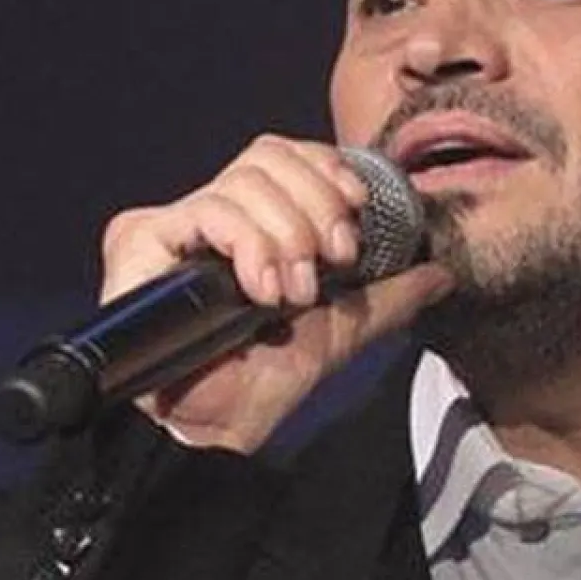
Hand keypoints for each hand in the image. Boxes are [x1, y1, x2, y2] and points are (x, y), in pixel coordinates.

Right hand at [99, 134, 453, 452]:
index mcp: (249, 221)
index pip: (285, 155)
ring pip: (241, 183)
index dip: (325, 169)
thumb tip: (441, 274)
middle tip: (331, 263)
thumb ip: (390, 295)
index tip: (357, 208)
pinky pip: (206, 211)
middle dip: (315, 207)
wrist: (227, 424)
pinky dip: (249, 246)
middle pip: (265, 158)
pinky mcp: (140, 242)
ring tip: (294, 293)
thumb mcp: (345, 327)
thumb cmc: (270, 376)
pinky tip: (263, 292)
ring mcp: (172, 226)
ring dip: (286, 237)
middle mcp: (207, 214)